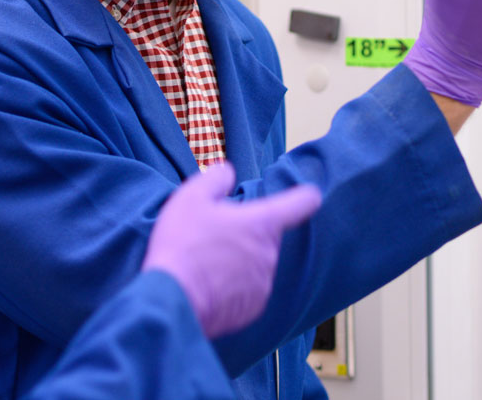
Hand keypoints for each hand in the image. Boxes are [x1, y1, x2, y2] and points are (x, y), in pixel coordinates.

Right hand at [141, 163, 321, 338]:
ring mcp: (264, 283)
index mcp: (263, 223)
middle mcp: (270, 254)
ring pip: (256, 262)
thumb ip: (215, 179)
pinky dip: (233, 286)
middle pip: (267, 235)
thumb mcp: (191, 197)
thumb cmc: (183, 244)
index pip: (301, 203)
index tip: (309, 194)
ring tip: (205, 262)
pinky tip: (208, 284)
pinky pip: (247, 289)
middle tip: (214, 235)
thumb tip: (227, 172)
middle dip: (247, 232)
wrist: (172, 299)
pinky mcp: (253, 308)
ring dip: (239, 259)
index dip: (305, 196)